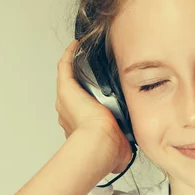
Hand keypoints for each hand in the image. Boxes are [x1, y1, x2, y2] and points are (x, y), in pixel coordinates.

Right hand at [55, 40, 131, 172]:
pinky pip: (65, 66)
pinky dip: (69, 55)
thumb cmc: (107, 149)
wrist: (100, 144)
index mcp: (77, 126)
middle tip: (89, 69)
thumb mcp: (117, 146)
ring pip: (66, 79)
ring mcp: (65, 99)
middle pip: (71, 93)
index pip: (79, 110)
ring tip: (82, 54)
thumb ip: (121, 143)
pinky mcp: (66, 88)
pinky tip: (76, 45)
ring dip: (73, 66)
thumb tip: (129, 147)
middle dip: (78, 82)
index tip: (95, 93)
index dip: (86, 100)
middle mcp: (67, 112)